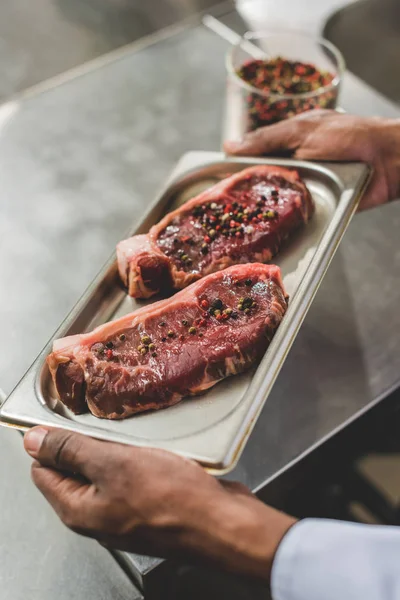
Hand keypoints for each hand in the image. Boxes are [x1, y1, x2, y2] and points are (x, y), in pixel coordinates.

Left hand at [24, 427, 295, 580]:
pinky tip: (153, 450)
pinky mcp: (147, 507)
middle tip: (111, 424)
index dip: (53, 440)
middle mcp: (95, 515)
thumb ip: (70, 450)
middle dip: (89, 442)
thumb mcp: (114, 464)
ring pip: (106, 469)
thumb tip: (33, 440)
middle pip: (75, 468)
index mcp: (77, 509)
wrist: (223, 525)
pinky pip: (130, 476)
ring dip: (117, 449)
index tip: (73, 417)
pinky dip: (137, 459)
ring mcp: (122, 512)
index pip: (43, 468)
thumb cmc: (171, 498)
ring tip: (136, 436)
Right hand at [225, 110, 399, 210]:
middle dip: (245, 194)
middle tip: (222, 210)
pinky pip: (293, 215)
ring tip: (238, 224)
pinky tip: (266, 229)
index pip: (252, 154)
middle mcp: (292, 164)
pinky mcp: (315, 206)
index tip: (214, 183)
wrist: (387, 160)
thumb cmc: (349, 137)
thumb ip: (267, 139)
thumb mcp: (302, 131)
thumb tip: (229, 146)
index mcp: (287, 141)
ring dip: (262, 210)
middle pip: (261, 181)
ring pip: (275, 201)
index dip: (234, 168)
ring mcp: (303, 187)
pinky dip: (282, 221)